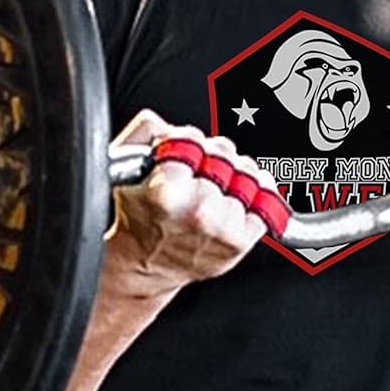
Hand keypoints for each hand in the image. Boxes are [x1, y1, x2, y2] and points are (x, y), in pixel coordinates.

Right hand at [107, 110, 279, 298]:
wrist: (143, 265)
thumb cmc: (137, 218)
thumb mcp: (123, 166)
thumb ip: (148, 129)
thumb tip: (175, 125)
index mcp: (167, 191)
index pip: (194, 139)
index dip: (187, 142)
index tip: (183, 153)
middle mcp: (199, 210)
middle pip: (225, 153)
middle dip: (213, 156)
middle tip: (198, 171)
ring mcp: (222, 227)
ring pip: (248, 175)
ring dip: (236, 175)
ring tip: (217, 187)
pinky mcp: (240, 242)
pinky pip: (267, 204)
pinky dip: (260, 196)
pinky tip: (243, 198)